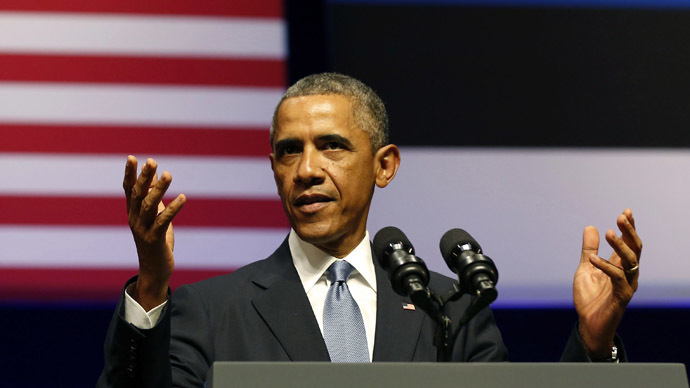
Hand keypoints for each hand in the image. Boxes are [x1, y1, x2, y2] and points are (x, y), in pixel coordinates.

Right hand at [123, 156, 185, 310]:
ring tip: (169, 174)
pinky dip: (173, 209)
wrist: (154, 271)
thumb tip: (155, 177)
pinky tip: (183, 198)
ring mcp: (143, 230)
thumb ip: (152, 197)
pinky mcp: (155, 240)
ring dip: (159, 189)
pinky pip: (163, 222)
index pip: (129, 190)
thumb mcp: (153, 216)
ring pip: (149, 206)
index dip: (130, 174)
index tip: (131, 158)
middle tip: (152, 162)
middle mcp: (134, 219)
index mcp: (133, 212)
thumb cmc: (155, 240)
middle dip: (144, 177)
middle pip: (138, 195)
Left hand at [573, 208, 641, 358]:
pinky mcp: (622, 296)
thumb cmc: (590, 297)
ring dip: (620, 246)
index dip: (629, 228)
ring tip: (608, 233)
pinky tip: (593, 260)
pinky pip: (616, 278)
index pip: (628, 243)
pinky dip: (605, 267)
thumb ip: (589, 250)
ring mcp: (626, 284)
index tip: (626, 211)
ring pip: (630, 261)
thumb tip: (591, 227)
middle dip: (629, 232)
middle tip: (622, 217)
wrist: (589, 323)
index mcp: (620, 265)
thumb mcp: (585, 268)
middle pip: (635, 249)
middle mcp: (627, 273)